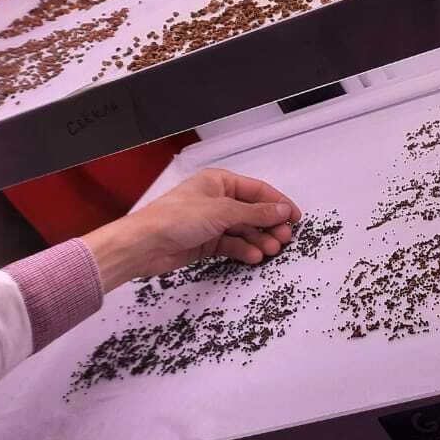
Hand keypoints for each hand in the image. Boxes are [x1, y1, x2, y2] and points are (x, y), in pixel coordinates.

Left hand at [82, 168, 302, 291]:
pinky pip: (231, 244)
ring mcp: (211, 222)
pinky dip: (243, 250)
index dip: (278, 203)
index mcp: (219, 182)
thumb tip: (282, 210)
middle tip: (285, 238)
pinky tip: (254, 256)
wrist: (144, 245)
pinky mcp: (205, 242)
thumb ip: (256, 212)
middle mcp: (217, 200)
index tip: (295, 217)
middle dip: (269, 225)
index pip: (257, 191)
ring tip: (272, 250)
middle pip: (252, 212)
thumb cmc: (177, 218)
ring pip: (243, 230)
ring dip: (258, 239)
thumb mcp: (223, 211)